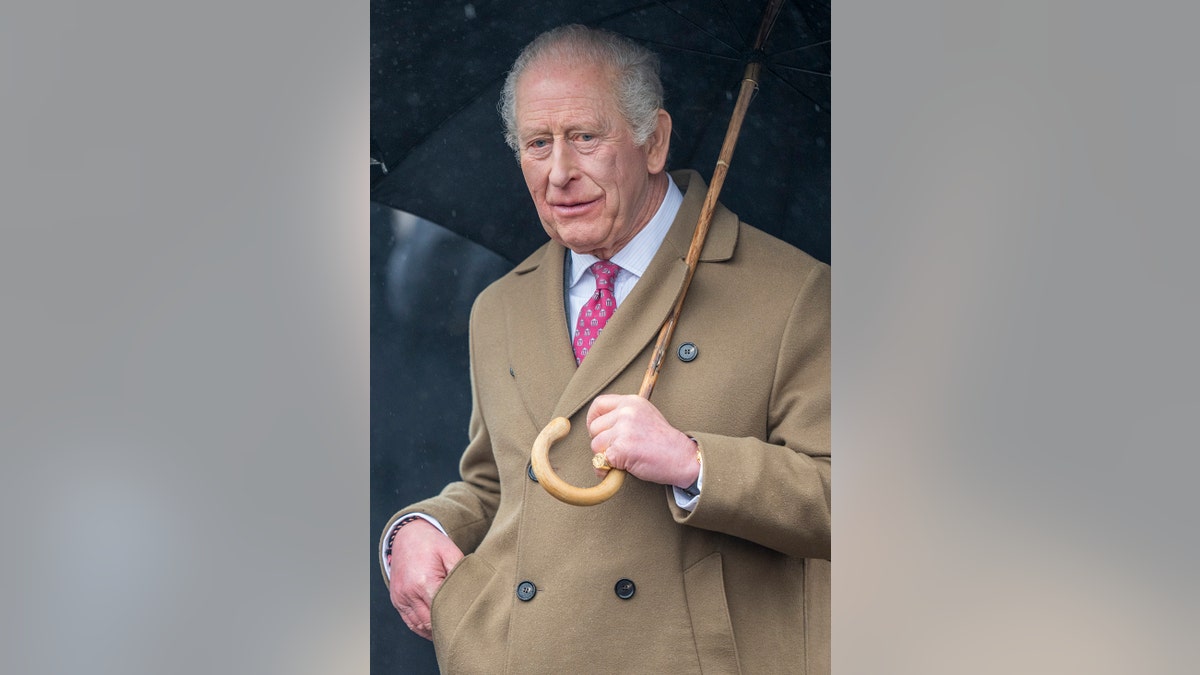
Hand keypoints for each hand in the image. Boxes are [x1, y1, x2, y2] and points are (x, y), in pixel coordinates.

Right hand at [387, 519, 463, 639]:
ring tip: (450, 632)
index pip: (442, 610)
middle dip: (445, 627)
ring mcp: (400, 598)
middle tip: (463, 629)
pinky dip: (421, 628)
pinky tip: (434, 630)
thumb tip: (473, 589)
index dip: (455, 617)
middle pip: (430, 622)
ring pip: (418, 626)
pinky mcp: (397, 600)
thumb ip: (460, 572)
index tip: (468, 620)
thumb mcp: (450, 552)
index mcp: (424, 581)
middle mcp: (409, 592)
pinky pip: (409, 621)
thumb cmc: (430, 543)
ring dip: (433, 632)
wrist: (407, 535)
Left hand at [585, 394, 699, 488]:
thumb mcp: (645, 416)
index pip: (599, 404)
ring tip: (624, 459)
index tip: (596, 430)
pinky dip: (608, 469)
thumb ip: (623, 415)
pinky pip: (601, 461)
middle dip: (601, 442)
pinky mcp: (622, 448)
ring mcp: (624, 429)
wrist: (682, 457)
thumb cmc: (664, 442)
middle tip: (617, 449)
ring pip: (596, 445)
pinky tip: (623, 468)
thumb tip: (597, 426)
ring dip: (605, 456)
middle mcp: (626, 412)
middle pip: (594, 427)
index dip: (592, 418)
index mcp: (632, 402)